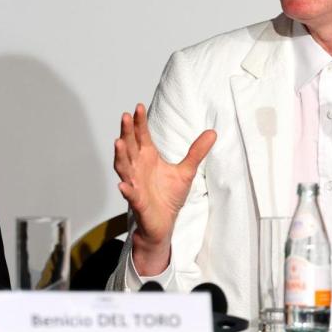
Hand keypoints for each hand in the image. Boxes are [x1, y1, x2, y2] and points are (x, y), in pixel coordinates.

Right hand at [113, 103, 215, 274]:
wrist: (164, 223)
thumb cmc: (169, 196)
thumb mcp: (186, 171)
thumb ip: (196, 152)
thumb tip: (213, 132)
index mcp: (148, 157)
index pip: (141, 136)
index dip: (139, 123)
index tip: (138, 107)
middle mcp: (137, 167)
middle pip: (129, 146)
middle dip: (126, 132)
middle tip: (126, 116)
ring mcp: (135, 184)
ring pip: (124, 167)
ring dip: (120, 156)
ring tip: (118, 142)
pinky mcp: (138, 202)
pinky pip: (130, 195)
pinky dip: (126, 190)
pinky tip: (122, 185)